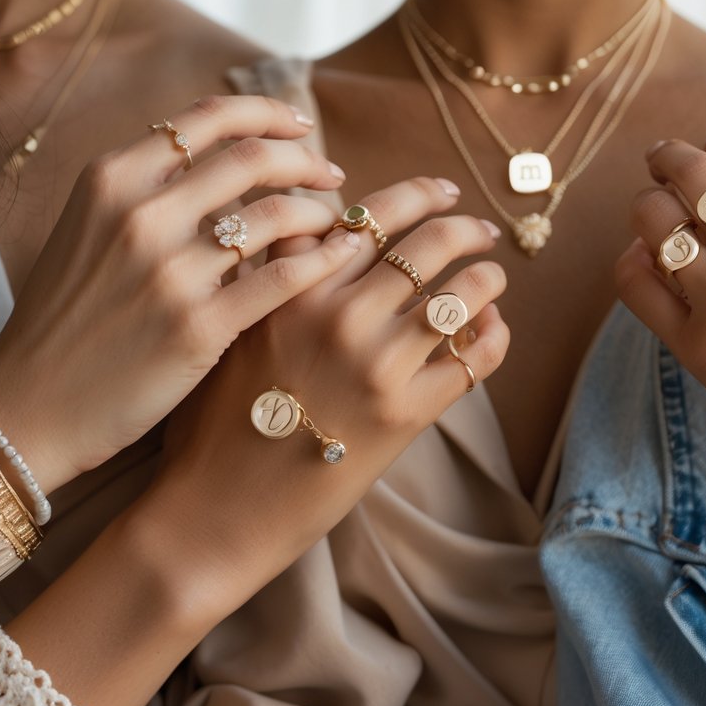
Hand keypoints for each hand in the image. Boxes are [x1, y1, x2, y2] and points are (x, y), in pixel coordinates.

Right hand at [0, 95, 351, 492]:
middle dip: (306, 160)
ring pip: (278, 216)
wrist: (32, 404)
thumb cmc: (70, 317)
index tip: (299, 126)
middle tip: (332, 175)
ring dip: (321, 214)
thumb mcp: (90, 228)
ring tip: (335, 224)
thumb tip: (225, 155)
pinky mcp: (199, 326)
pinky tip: (344, 257)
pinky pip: (285, 277)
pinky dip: (325, 260)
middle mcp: (140, 214)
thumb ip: (149, 188)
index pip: (208, 118)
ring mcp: (170, 271)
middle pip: (253, 158)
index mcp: (111, 179)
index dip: (267, 114)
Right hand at [150, 176, 509, 586]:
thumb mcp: (226, 332)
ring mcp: (376, 365)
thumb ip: (268, 280)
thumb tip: (311, 234)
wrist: (215, 514)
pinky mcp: (406, 415)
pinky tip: (491, 329)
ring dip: (487, 277)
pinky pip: (474, 358)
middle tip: (480, 229)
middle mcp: (337, 316)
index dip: (414, 194)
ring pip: (461, 293)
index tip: (439, 192)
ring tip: (493, 275)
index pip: (367, 215)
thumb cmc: (212, 424)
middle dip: (463, 227)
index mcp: (291, 288)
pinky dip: (493, 336)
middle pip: (425, 242)